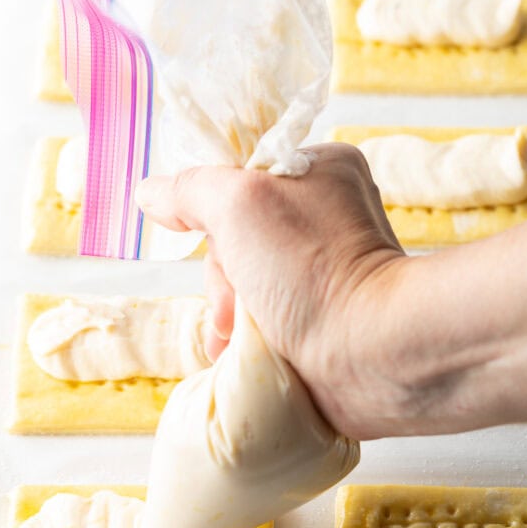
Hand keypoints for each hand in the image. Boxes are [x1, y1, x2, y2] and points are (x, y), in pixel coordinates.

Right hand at [136, 143, 405, 434]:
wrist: (375, 354)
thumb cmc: (311, 269)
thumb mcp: (239, 204)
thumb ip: (191, 189)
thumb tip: (151, 193)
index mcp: (320, 172)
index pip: (241, 181)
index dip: (214, 216)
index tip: (210, 245)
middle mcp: (329, 218)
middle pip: (240, 238)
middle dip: (223, 279)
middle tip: (229, 311)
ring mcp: (328, 272)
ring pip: (249, 283)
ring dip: (229, 315)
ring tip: (229, 343)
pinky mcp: (329, 320)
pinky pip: (269, 318)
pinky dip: (249, 336)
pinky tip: (239, 354)